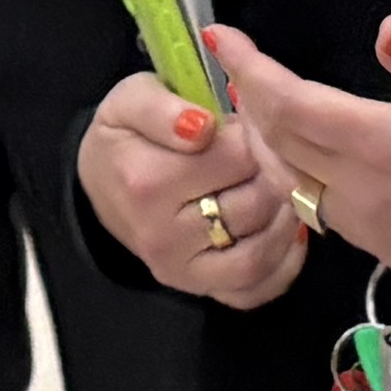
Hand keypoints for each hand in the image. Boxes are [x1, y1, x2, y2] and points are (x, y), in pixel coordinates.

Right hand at [76, 68, 313, 312]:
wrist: (103, 187)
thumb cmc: (125, 136)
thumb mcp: (129, 100)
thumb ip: (161, 106)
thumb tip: (202, 126)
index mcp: (146, 182)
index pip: (236, 156)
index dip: (254, 135)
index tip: (249, 127)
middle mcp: (163, 235)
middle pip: (255, 202)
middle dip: (272, 173)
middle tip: (268, 156)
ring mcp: (182, 272)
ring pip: (260, 251)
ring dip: (284, 217)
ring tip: (281, 188)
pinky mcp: (200, 290)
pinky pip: (256, 288)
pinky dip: (283, 263)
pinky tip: (286, 231)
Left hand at [220, 16, 390, 325]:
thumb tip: (385, 27)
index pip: (292, 107)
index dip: (250, 70)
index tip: (221, 36)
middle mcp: (368, 197)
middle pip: (279, 147)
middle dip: (249, 100)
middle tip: (239, 59)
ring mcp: (376, 232)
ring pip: (294, 183)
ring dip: (267, 140)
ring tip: (262, 98)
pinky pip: (320, 210)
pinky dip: (296, 173)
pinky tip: (309, 152)